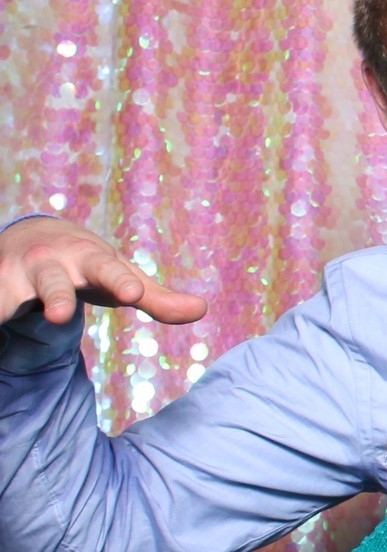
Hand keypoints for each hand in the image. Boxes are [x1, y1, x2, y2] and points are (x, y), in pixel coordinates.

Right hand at [0, 217, 206, 326]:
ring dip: (4, 304)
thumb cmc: (86, 264)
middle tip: (59, 315)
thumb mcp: (121, 277)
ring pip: (7, 294)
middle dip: (55, 296)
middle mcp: (50, 264)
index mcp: (90, 260)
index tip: (133, 294)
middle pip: (53, 283)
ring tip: (3, 311)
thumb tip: (202, 311)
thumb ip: (158, 298)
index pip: (109, 271)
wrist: (32, 236)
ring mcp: (15, 275)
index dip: (121, 282)